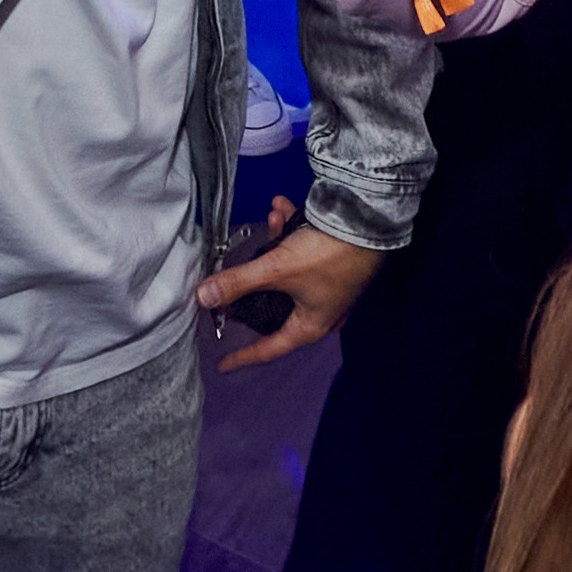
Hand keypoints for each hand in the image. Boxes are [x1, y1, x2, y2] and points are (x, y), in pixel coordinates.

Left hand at [199, 197, 378, 371]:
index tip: (223, 365)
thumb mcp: (276, 269)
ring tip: (273, 216)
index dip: (243, 356)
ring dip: (276, 241)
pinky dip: (292, 231)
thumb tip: (202, 298)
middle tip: (236, 273)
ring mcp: (328, 286)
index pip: (269, 349)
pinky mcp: (334, 261)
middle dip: (255, 279)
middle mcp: (320, 310)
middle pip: (274, 305)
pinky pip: (304, 251)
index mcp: (309, 325)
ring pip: (288, 270)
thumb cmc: (326, 256)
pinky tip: (283, 206)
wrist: (369, 220)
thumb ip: (238, 283)